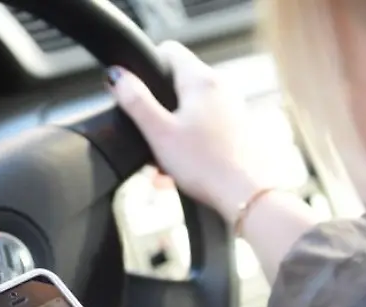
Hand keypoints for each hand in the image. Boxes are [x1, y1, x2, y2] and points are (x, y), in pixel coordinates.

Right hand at [108, 41, 291, 222]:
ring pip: (191, 112)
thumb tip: (117, 76)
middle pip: (179, 85)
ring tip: (162, 167)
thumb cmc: (206, 165)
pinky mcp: (239, 130)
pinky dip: (190, 146)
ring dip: (172, 134)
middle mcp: (221, 88)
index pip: (170, 50)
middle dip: (159, 111)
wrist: (248, 196)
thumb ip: (136, 102)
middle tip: (148, 139)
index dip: (148, 67)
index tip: (137, 91)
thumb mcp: (160, 133)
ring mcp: (233, 108)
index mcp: (201, 81)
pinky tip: (180, 173)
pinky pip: (205, 130)